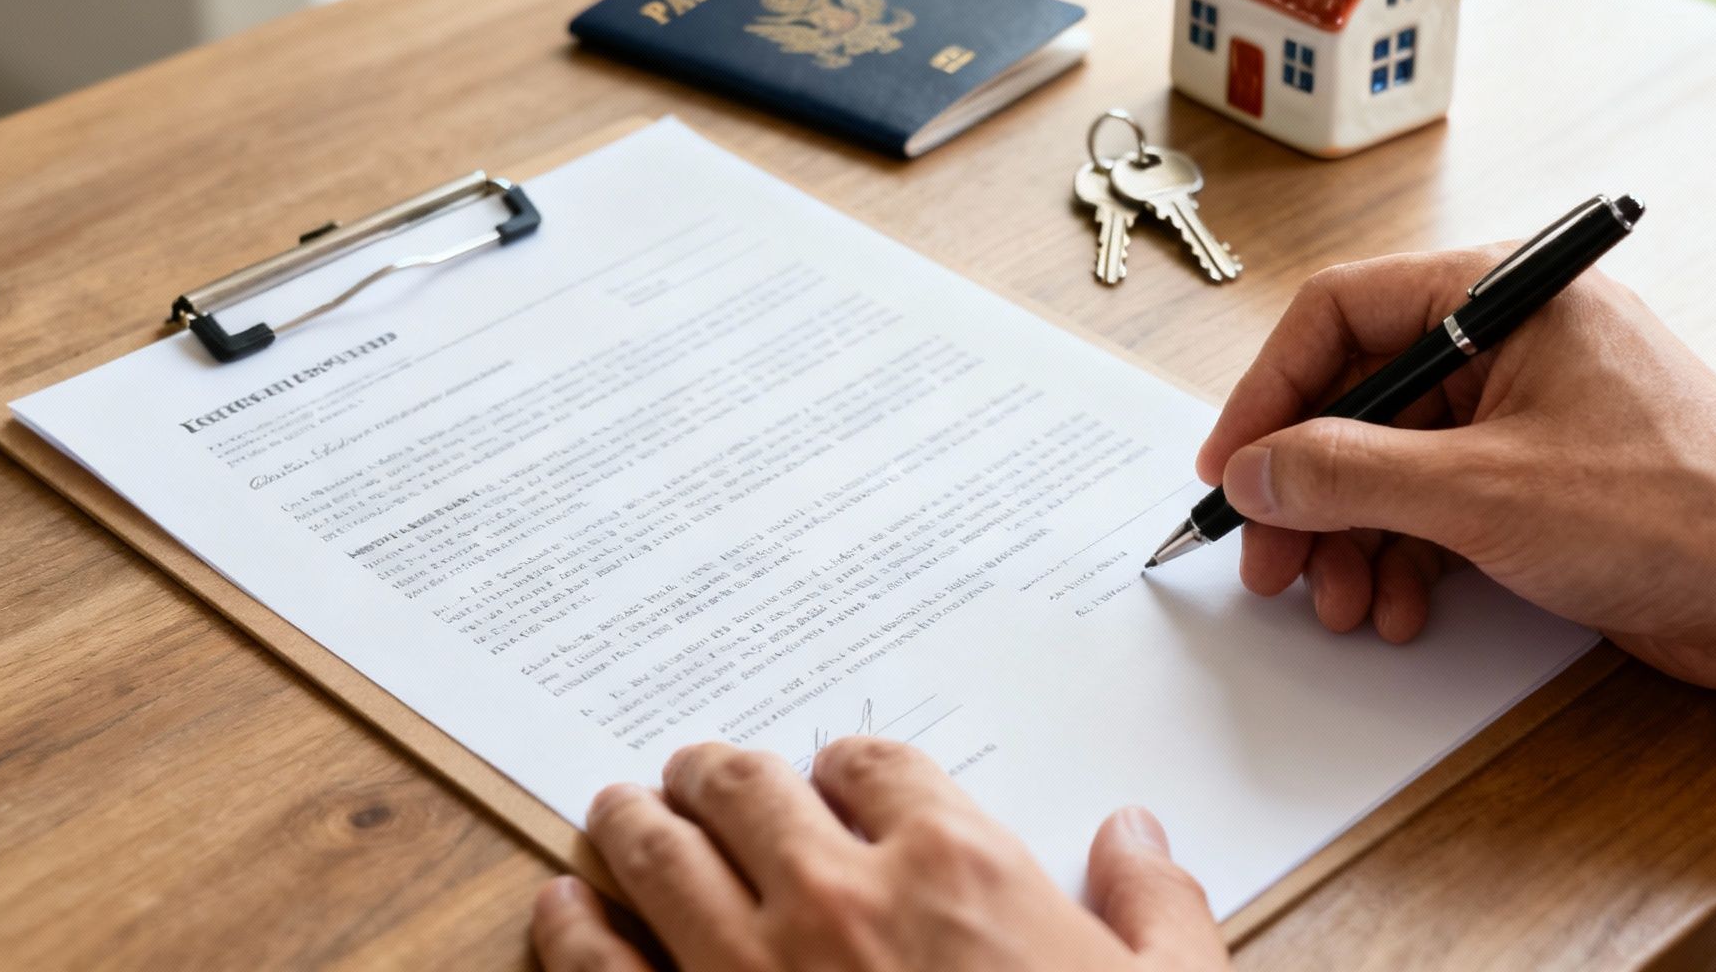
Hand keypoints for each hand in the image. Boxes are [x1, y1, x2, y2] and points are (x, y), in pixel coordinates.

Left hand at [531, 738, 1227, 971]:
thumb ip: (1153, 904)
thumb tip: (1137, 833)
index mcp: (955, 868)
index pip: (871, 765)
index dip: (843, 765)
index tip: (831, 776)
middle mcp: (839, 899)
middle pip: (748, 790)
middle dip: (718, 774)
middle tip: (697, 772)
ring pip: (662, 856)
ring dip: (636, 823)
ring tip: (618, 811)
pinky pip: (601, 967)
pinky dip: (573, 926)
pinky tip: (562, 907)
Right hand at [1197, 250, 1715, 730]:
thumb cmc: (1681, 510)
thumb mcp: (1481, 491)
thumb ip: (1346, 472)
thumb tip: (1256, 469)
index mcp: (1502, 296)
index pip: (1339, 314)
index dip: (1268, 393)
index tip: (1232, 467)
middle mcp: (1509, 343)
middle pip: (1357, 400)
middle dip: (1308, 490)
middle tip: (1270, 560)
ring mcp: (1524, 414)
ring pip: (1390, 464)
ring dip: (1352, 540)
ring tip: (1341, 602)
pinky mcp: (1539, 481)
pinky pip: (1436, 506)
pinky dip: (1405, 558)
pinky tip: (1398, 607)